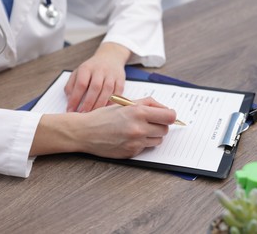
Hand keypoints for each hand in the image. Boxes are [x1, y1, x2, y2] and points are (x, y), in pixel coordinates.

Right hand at [30, 97, 176, 158]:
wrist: (85, 132)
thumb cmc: (104, 116)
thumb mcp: (125, 103)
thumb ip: (148, 103)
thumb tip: (167, 110)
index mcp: (138, 112)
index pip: (169, 116)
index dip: (170, 116)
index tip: (167, 116)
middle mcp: (139, 128)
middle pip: (165, 129)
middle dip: (160, 125)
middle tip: (149, 122)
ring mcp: (136, 142)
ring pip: (158, 140)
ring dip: (152, 135)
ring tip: (138, 130)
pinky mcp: (132, 153)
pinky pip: (146, 148)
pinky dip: (141, 143)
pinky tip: (129, 138)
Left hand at [64, 42, 130, 112]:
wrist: (110, 57)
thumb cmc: (92, 68)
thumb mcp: (78, 72)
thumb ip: (71, 85)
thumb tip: (69, 100)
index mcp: (87, 68)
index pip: (81, 84)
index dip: (75, 98)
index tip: (71, 109)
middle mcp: (100, 70)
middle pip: (95, 87)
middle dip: (88, 103)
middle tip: (83, 114)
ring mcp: (111, 74)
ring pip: (107, 90)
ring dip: (100, 104)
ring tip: (94, 114)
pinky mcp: (120, 79)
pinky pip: (118, 92)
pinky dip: (113, 101)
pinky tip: (107, 110)